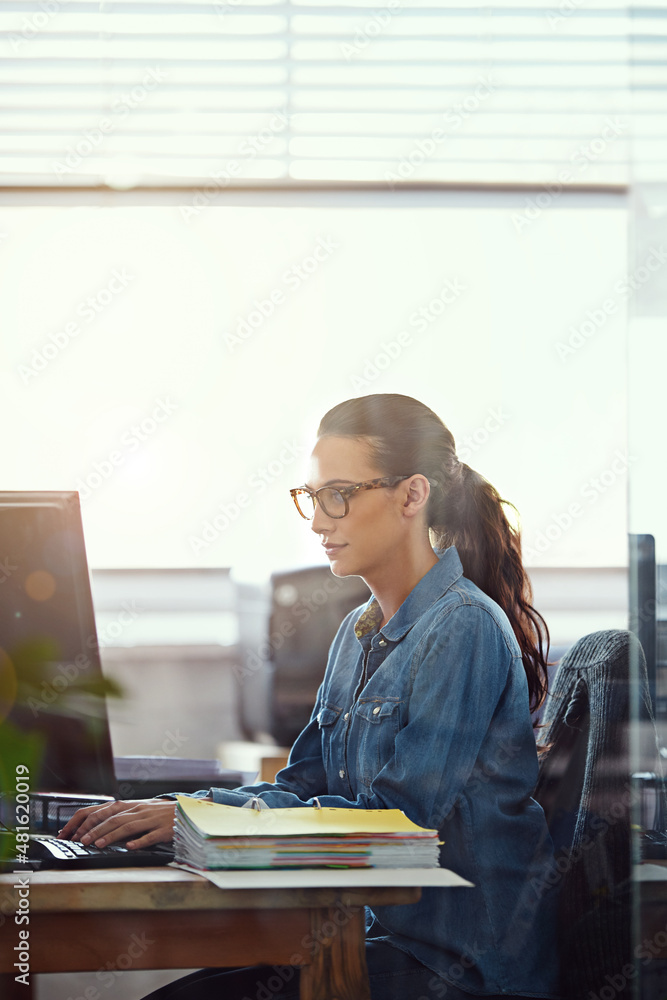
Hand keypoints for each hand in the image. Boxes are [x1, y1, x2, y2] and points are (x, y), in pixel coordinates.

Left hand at [57, 799, 176, 849]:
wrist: (187, 811)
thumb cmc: (159, 813)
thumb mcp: (138, 811)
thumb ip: (120, 817)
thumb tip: (94, 827)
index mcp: (130, 805)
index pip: (103, 811)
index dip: (86, 821)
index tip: (72, 832)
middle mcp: (139, 810)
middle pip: (113, 819)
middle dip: (95, 830)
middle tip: (82, 841)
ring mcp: (151, 819)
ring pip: (128, 826)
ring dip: (112, 835)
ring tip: (99, 844)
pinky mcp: (164, 830)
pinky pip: (150, 835)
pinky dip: (139, 841)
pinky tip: (130, 847)